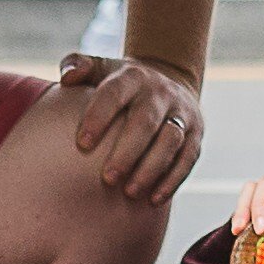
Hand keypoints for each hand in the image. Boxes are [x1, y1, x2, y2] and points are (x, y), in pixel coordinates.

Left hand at [54, 52, 202, 204]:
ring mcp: (181, 114)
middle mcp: (160, 93)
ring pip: (170, 141)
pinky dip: (172, 179)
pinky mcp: (195, 134)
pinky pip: (188, 158)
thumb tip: (67, 77)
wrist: (169, 81)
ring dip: (151, 168)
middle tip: (107, 179)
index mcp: (133, 77)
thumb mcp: (101, 68)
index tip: (82, 144)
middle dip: (127, 152)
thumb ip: (78, 65)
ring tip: (129, 192)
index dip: (99, 117)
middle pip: (145, 122)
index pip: (114, 94)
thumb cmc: (121, 85)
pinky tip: (154, 199)